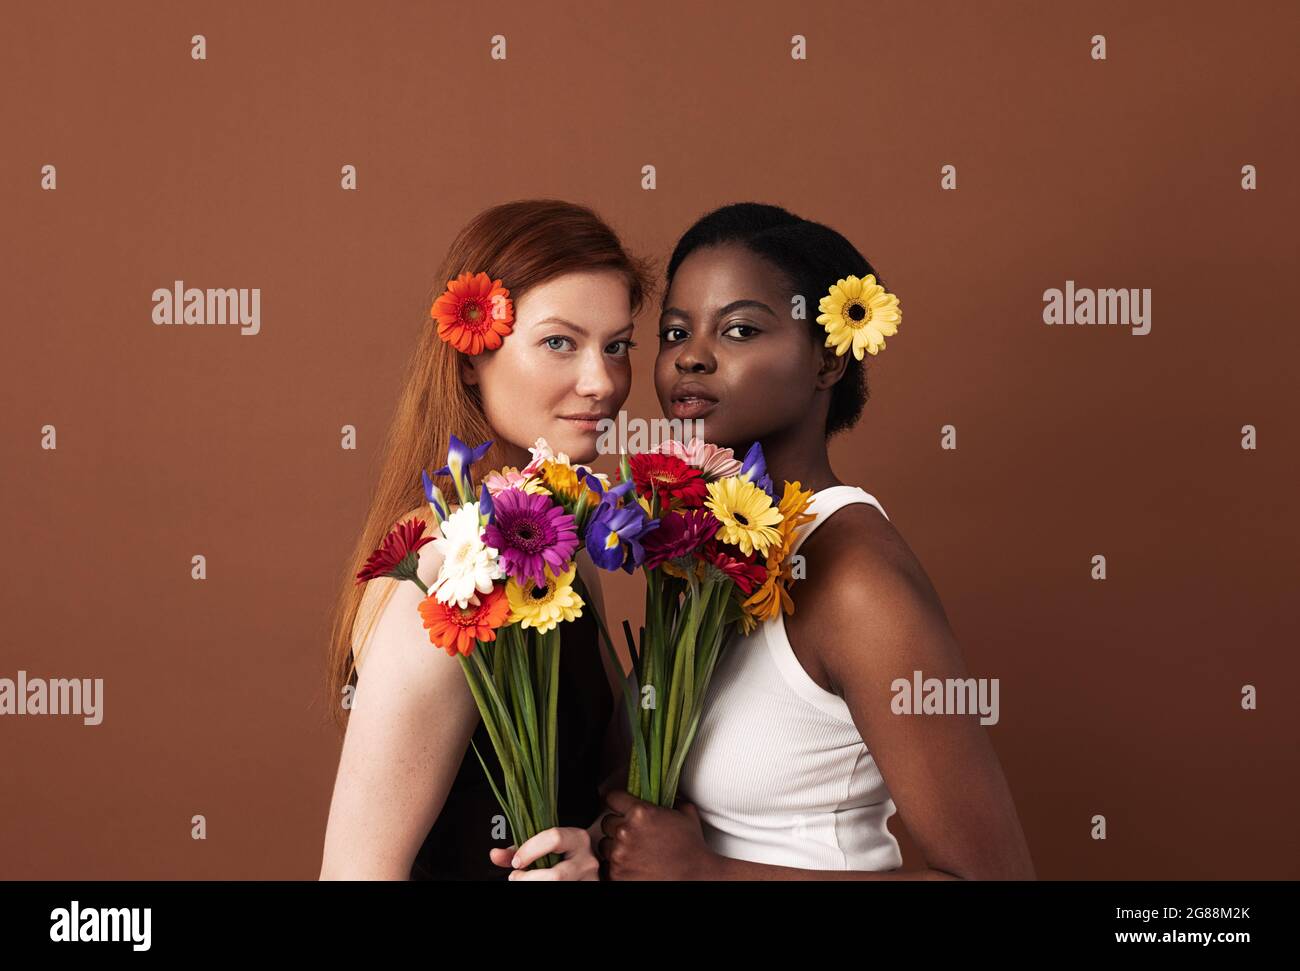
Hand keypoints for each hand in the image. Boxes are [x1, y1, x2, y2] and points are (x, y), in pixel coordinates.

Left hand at [488, 826, 599, 880]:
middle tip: (515, 877)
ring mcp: (588, 879)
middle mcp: (586, 860)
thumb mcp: (543, 845)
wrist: (588, 860)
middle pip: (555, 876)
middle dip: (529, 880)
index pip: (554, 839)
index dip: (530, 851)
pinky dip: (543, 888)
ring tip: (524, 881)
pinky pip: (561, 890)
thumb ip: (518, 849)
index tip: (516, 861)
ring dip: (533, 885)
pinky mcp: (587, 888)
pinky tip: (537, 883)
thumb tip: (495, 854)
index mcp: (577, 838)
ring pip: (557, 886)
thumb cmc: (561, 851)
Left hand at [598, 789, 719, 879]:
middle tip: (633, 833)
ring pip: (604, 844)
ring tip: (633, 851)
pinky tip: (630, 865)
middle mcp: (626, 832)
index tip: (618, 805)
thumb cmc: (692, 849)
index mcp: (640, 812)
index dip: (617, 801)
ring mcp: (619, 855)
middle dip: (618, 826)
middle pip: (606, 821)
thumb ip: (671, 799)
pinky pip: (605, 865)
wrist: (695, 877)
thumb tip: (665, 792)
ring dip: (615, 846)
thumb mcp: (686, 813)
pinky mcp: (616, 875)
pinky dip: (615, 865)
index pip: (612, 797)